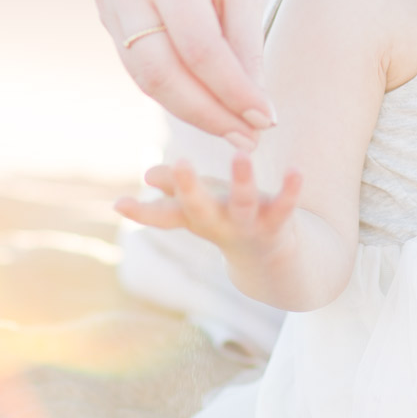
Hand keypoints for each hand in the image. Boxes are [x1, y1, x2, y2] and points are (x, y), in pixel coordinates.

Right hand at [94, 0, 273, 135]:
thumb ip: (246, 44)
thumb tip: (256, 110)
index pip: (201, 53)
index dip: (234, 94)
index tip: (267, 121)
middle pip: (162, 73)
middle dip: (207, 113)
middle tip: (248, 135)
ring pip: (143, 74)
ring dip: (188, 107)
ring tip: (233, 126)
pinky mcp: (102, 1)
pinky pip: (135, 57)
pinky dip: (169, 83)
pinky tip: (204, 98)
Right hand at [115, 153, 302, 256]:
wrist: (271, 262)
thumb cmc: (228, 220)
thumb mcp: (199, 205)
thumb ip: (175, 189)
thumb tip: (146, 175)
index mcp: (195, 217)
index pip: (164, 215)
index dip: (141, 212)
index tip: (119, 204)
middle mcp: (217, 223)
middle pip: (198, 208)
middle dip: (189, 188)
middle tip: (180, 163)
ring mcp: (248, 225)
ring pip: (243, 203)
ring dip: (242, 181)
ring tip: (240, 155)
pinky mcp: (278, 224)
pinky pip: (286, 207)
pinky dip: (291, 190)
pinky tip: (297, 170)